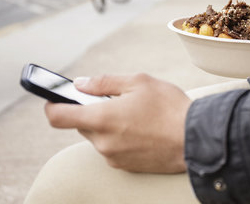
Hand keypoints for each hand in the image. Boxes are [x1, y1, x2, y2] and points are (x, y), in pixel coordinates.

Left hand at [44, 74, 190, 172]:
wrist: (196, 139)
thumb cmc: (170, 107)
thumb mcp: (139, 82)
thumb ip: (104, 82)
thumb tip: (80, 84)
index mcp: (101, 119)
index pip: (57, 116)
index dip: (52, 104)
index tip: (57, 98)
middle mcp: (102, 142)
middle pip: (81, 124)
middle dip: (92, 111)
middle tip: (117, 100)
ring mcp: (113, 158)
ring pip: (99, 136)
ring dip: (109, 124)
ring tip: (136, 115)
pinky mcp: (126, 167)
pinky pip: (113, 148)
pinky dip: (120, 137)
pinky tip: (142, 129)